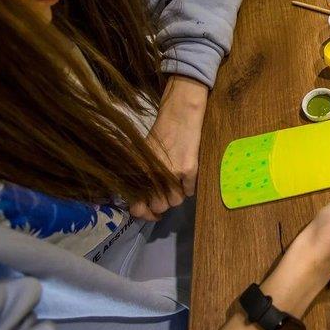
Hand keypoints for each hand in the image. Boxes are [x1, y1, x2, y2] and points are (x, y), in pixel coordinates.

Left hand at [130, 76, 208, 220]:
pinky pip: (190, 191)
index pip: (138, 206)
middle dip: (164, 202)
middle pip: (161, 206)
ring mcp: (173, 173)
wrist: (180, 115)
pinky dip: (190, 186)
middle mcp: (155, 175)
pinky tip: (187, 174)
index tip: (151, 214)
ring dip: (178, 194)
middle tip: (167, 193)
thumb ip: (141, 177)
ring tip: (178, 181)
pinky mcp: (189, 170)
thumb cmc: (160, 133)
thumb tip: (143, 200)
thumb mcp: (143, 154)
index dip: (144, 214)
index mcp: (141, 172)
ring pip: (177, 201)